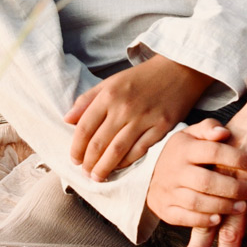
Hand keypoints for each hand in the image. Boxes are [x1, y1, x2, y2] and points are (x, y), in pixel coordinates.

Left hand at [65, 55, 212, 180]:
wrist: (179, 69)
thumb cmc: (143, 77)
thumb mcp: (112, 81)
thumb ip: (87, 100)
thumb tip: (67, 120)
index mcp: (109, 94)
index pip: (85, 128)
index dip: (76, 147)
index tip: (74, 159)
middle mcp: (124, 107)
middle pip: (99, 143)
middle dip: (88, 163)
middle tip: (85, 172)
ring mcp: (144, 118)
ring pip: (117, 151)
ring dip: (104, 168)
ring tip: (97, 177)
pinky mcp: (161, 127)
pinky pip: (139, 151)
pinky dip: (126, 162)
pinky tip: (119, 167)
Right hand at [145, 119, 246, 229]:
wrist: (150, 173)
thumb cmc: (182, 152)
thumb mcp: (192, 134)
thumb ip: (209, 128)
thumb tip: (224, 132)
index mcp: (184, 148)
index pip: (213, 152)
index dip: (237, 158)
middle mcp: (175, 170)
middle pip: (206, 181)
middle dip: (233, 187)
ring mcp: (168, 191)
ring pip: (197, 202)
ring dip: (222, 206)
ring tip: (242, 206)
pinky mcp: (165, 210)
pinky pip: (184, 218)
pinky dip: (203, 220)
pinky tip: (219, 220)